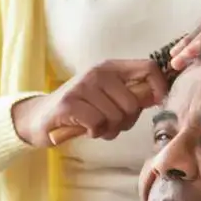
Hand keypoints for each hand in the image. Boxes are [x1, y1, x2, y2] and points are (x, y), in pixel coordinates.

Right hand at [12, 56, 171, 146]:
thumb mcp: (106, 96)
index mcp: (111, 67)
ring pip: (116, 116)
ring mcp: (82, 86)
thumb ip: (130, 95)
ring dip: (108, 130)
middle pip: (133, 102)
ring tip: (96, 127)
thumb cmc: (80, 109)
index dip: (159, 87)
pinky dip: (94, 132)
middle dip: (126, 121)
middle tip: (110, 124)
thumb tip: (158, 96)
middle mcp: (97, 72)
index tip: (155, 104)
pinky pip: (98, 124)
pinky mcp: (69, 104)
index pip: (148, 67)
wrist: (41, 117)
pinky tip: (85, 129)